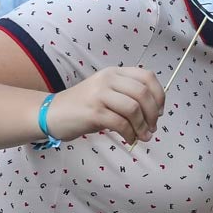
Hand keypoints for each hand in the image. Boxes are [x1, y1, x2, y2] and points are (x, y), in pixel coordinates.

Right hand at [46, 67, 165, 143]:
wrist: (52, 113)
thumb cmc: (83, 106)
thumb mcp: (107, 94)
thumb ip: (128, 97)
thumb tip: (154, 113)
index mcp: (114, 72)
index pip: (147, 77)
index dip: (159, 95)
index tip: (160, 112)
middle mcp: (108, 79)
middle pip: (143, 93)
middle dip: (153, 114)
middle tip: (152, 128)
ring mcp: (99, 94)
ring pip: (133, 108)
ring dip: (143, 126)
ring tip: (143, 137)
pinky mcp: (93, 112)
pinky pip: (120, 123)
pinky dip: (130, 134)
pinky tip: (130, 139)